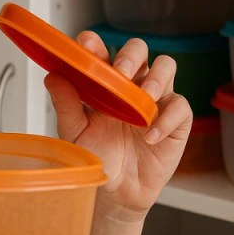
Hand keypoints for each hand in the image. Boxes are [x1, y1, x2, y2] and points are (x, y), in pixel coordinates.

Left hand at [44, 33, 192, 221]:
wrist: (117, 190)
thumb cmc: (97, 155)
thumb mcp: (75, 133)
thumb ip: (66, 105)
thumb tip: (52, 76)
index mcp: (104, 81)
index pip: (101, 51)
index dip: (95, 44)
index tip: (87, 46)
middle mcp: (132, 84)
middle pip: (139, 49)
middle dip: (130, 56)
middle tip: (121, 73)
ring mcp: (156, 99)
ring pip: (166, 66)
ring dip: (156, 77)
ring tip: (144, 98)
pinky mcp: (176, 120)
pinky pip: (180, 107)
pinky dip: (166, 119)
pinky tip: (149, 136)